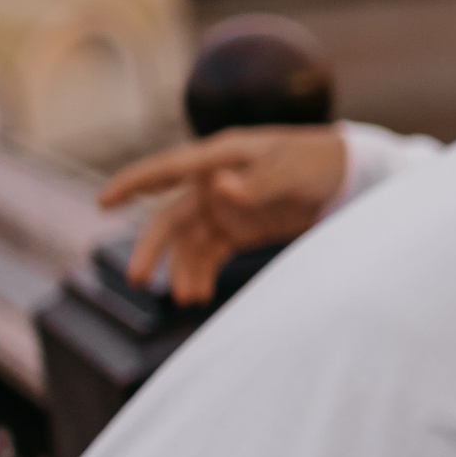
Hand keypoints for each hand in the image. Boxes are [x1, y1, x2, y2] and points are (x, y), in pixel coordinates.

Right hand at [96, 124, 350, 304]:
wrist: (352, 178)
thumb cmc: (321, 162)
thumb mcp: (294, 169)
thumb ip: (258, 181)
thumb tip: (219, 186)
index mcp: (222, 157)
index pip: (168, 169)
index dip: (134, 184)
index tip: (103, 202)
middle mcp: (215, 181)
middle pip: (171, 217)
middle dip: (153, 248)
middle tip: (139, 280)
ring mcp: (226, 207)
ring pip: (188, 242)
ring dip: (183, 269)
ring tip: (188, 299)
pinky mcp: (240, 229)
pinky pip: (209, 253)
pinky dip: (201, 273)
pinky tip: (199, 295)